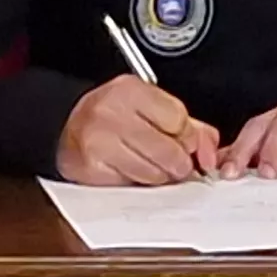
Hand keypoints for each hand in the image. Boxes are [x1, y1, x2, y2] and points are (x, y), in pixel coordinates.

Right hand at [58, 78, 221, 185]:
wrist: (66, 128)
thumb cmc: (112, 118)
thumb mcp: (150, 108)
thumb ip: (188, 126)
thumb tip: (211, 153)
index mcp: (130, 90)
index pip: (179, 120)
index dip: (188, 138)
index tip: (184, 144)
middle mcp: (111, 112)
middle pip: (169, 151)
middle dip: (178, 162)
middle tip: (172, 162)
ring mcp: (98, 140)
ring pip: (153, 173)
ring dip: (159, 176)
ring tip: (148, 165)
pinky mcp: (91, 168)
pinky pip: (131, 185)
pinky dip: (137, 183)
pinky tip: (130, 171)